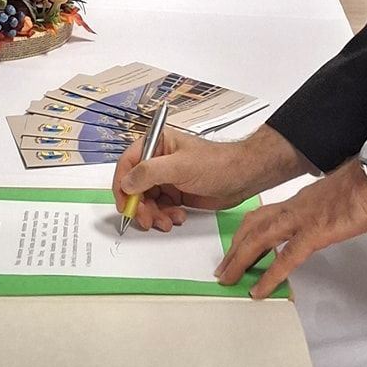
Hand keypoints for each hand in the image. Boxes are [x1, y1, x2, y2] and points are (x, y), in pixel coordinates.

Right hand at [113, 123, 308, 232]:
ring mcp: (167, 178)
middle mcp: (158, 161)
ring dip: (153, 215)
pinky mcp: (176, 194)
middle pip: (134, 187)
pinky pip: (161, 208)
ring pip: (147, 201)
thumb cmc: (216, 164)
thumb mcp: (180, 166)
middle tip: (147, 220)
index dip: (122, 185)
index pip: (127, 165)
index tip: (125, 205)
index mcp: (156, 144)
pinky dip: (165, 216)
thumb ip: (149, 173)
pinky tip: (177, 218)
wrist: (243, 177)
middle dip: (140, 206)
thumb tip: (126, 183)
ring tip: (167, 222)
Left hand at [215, 158, 366, 298]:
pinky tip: (260, 290)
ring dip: (240, 260)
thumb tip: (328, 214)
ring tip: (229, 278)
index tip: (239, 246)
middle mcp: (296, 206)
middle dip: (235, 248)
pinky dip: (270, 275)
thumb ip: (327, 206)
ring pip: (259, 239)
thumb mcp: (341, 195)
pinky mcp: (316, 233)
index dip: (249, 231)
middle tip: (223, 268)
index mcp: (302, 199)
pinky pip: (286, 258)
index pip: (267, 214)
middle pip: (254, 226)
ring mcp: (303, 219)